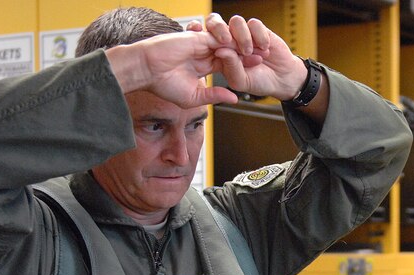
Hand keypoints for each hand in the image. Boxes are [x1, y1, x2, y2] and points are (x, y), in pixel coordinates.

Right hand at [106, 13, 306, 106]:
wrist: (146, 70)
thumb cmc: (163, 85)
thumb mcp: (194, 97)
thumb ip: (215, 95)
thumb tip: (235, 99)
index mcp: (204, 66)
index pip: (229, 65)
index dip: (243, 67)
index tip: (259, 71)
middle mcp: (204, 53)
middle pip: (232, 51)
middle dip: (249, 54)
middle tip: (267, 58)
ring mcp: (201, 43)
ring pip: (228, 42)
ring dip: (245, 46)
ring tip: (262, 52)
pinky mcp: (197, 37)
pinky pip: (219, 37)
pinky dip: (232, 41)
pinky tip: (247, 46)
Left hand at [202, 13, 306, 100]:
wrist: (282, 79)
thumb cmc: (259, 82)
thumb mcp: (240, 81)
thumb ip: (230, 67)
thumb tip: (221, 51)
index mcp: (219, 53)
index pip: (203, 36)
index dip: (198, 32)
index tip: (197, 34)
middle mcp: (229, 40)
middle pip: (215, 21)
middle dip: (218, 28)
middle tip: (226, 41)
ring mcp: (244, 34)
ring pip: (236, 22)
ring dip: (242, 37)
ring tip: (250, 52)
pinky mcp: (259, 30)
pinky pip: (254, 24)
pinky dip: (259, 36)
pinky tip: (264, 48)